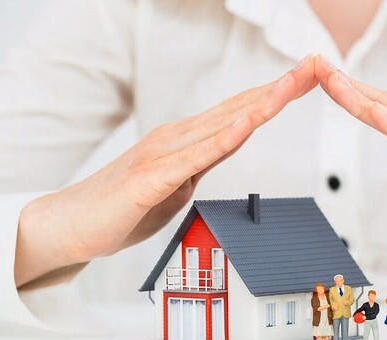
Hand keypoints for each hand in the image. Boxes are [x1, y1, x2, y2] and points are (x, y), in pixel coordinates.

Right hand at [15, 57, 317, 286]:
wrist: (71, 225)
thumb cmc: (124, 207)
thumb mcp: (176, 185)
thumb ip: (200, 164)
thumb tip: (225, 150)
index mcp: (187, 141)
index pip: (240, 112)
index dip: (275, 93)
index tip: (307, 79)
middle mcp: (177, 138)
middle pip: (238, 109)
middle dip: (280, 88)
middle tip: (315, 66)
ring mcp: (162, 155)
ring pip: (221, 126)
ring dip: (259, 105)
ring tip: (292, 84)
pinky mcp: (149, 179)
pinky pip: (192, 160)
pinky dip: (220, 142)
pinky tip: (244, 127)